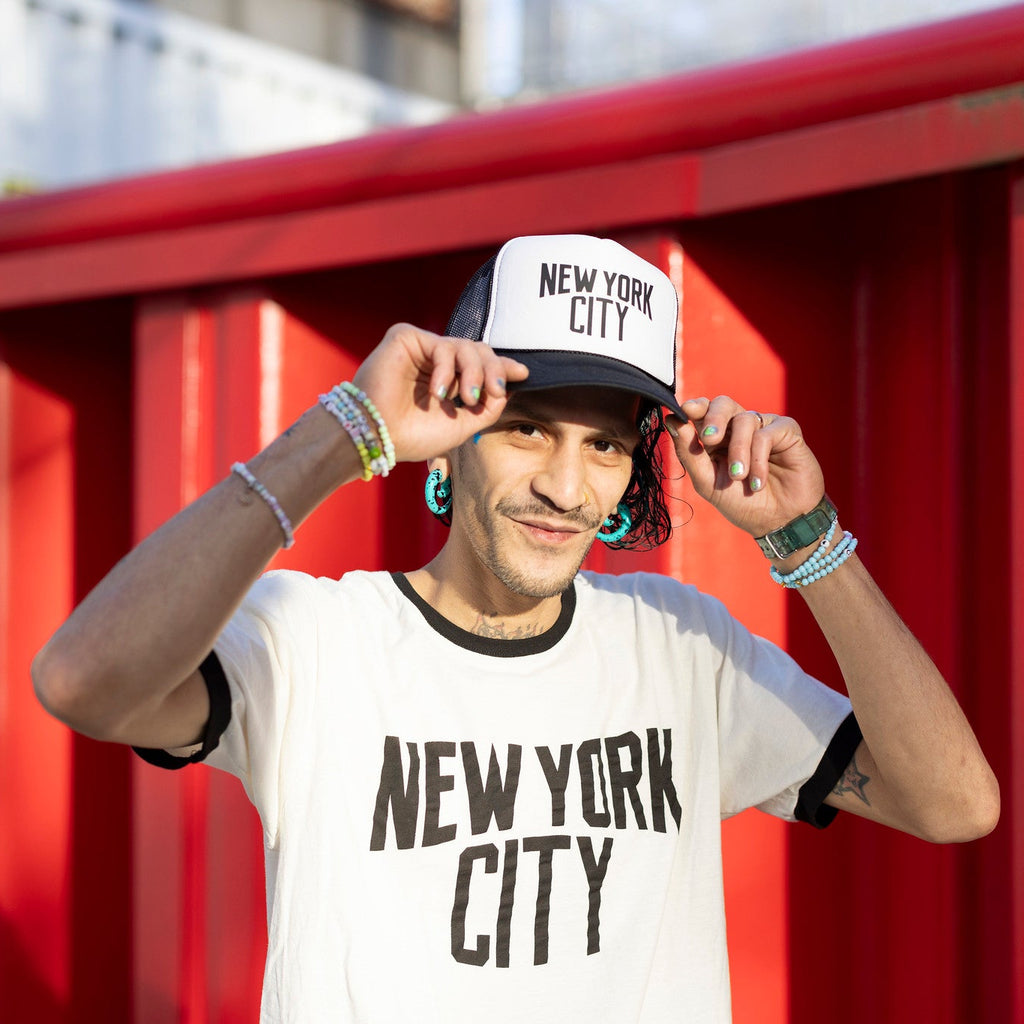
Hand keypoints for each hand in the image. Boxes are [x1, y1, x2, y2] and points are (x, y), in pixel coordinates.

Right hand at [351, 324, 528, 463]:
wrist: (379, 438)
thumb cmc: (413, 436)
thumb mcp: (463, 425)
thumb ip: (488, 407)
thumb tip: (508, 387)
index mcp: (447, 381)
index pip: (480, 365)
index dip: (502, 367)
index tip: (523, 373)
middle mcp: (435, 363)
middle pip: (478, 351)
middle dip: (492, 371)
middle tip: (492, 394)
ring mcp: (420, 349)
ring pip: (465, 346)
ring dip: (474, 374)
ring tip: (466, 399)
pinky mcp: (405, 338)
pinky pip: (442, 345)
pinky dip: (447, 370)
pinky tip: (439, 392)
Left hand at [667, 396, 824, 536]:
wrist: (778, 523)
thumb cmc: (742, 503)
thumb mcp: (708, 482)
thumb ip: (689, 452)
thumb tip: (671, 421)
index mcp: (716, 438)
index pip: (704, 411)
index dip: (695, 407)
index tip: (685, 411)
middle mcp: (738, 429)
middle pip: (723, 404)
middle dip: (714, 418)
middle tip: (709, 438)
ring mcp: (763, 427)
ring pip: (744, 420)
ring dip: (738, 451)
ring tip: (739, 477)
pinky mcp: (786, 431)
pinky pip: (766, 433)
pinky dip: (759, 457)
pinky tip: (757, 481)